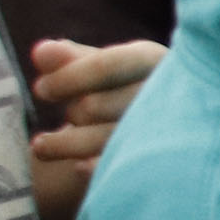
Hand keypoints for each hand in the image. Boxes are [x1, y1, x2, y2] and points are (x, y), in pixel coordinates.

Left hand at [25, 39, 163, 219]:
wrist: (178, 125)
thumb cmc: (131, 88)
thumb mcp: (107, 68)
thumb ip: (72, 59)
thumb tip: (40, 52)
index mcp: (156, 61)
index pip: (106, 66)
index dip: (67, 79)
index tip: (40, 89)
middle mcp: (169, 94)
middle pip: (95, 106)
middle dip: (74, 111)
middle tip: (70, 115)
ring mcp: (169, 132)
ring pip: (101, 140)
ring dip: (65, 143)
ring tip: (41, 146)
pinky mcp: (164, 165)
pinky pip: (116, 166)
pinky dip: (93, 167)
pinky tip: (80, 165)